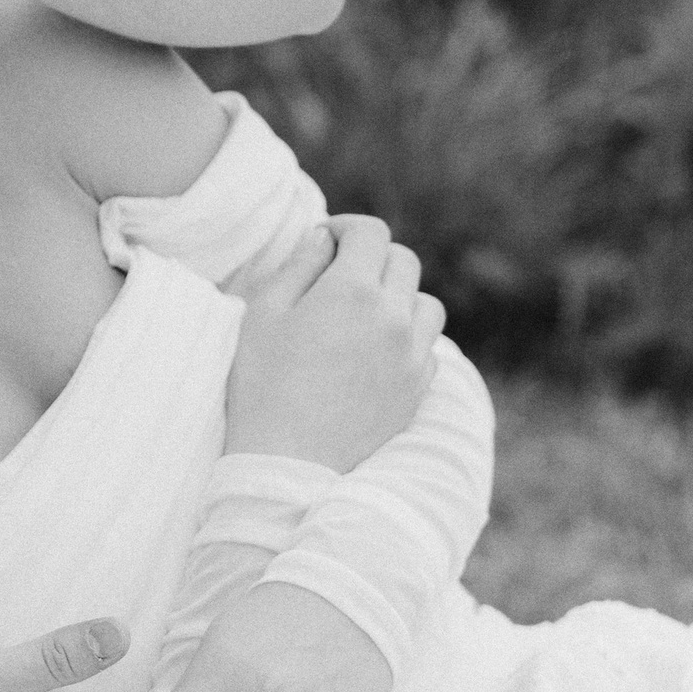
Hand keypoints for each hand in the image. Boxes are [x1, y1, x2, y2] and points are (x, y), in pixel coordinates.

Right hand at [226, 214, 444, 474]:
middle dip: (373, 257)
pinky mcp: (417, 389)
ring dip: (400, 296)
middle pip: (403, 260)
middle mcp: (393, 317)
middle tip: (341, 274)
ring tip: (366, 312)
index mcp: (352, 290)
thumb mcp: (264, 312)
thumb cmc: (263, 385)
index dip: (347, 228)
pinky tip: (377, 349)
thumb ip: (298, 264)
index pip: (371, 232)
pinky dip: (409, 336)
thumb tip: (324, 237)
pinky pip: (429, 346)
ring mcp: (412, 356)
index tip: (327, 242)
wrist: (288, 463)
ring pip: (426, 302)